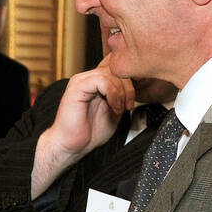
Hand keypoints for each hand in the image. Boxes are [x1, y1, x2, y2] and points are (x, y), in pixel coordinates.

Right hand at [32, 57, 134, 195]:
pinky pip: (102, 80)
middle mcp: (88, 77)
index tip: (134, 98)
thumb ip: (123, 95)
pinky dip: (113, 94)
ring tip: (120, 109)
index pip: (116, 66)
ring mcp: (81, 80)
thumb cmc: (90, 132)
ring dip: (122, 92)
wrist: (72, 146)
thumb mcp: (116, 110)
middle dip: (129, 86)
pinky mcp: (77, 86)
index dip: (130, 78)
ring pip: (111, 73)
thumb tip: (140, 83)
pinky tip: (114, 107)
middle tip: (129, 106)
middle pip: (116, 67)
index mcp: (95, 82)